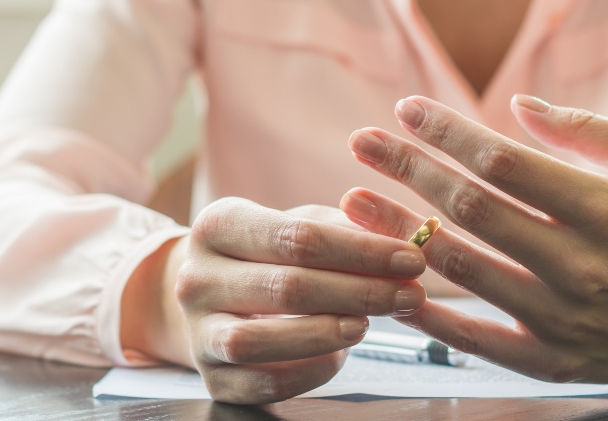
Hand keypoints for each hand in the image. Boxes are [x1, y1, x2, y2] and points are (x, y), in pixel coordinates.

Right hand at [169, 198, 426, 403]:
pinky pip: (262, 384)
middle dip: (360, 292)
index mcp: (217, 224)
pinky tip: (339, 354)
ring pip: (259, 341)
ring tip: (368, 324)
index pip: (297, 237)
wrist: (208, 293)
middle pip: (286, 288)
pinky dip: (308, 371)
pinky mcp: (211, 377)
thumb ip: (344, 229)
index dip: (362, 251)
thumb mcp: (296, 223)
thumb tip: (398, 241)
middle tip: (410, 294)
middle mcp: (196, 277)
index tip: (410, 259)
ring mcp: (198, 330)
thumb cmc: (266, 253)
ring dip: (325, 333)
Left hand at [342, 95, 607, 382]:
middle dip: (407, 169)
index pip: (504, 162)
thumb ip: (585, 129)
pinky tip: (389, 282)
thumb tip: (515, 106)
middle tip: (360, 142)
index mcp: (606, 208)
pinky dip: (427, 313)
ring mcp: (564, 319)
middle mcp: (581, 265)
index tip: (405, 110)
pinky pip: (475, 339)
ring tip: (353, 200)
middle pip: (470, 209)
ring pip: (461, 270)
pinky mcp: (554, 361)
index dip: (447, 132)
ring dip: (399, 232)